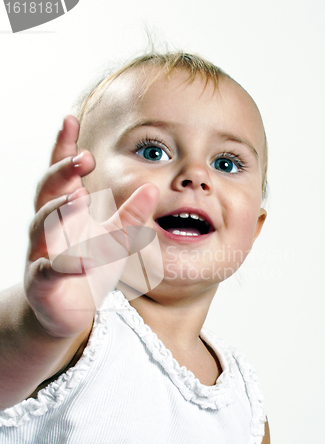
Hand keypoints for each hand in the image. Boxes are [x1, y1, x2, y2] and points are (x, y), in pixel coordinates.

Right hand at [24, 116, 158, 338]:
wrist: (67, 311)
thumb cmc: (87, 268)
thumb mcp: (114, 239)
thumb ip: (131, 216)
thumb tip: (152, 188)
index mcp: (67, 212)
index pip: (62, 174)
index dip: (63, 148)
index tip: (70, 120)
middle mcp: (50, 227)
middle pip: (47, 193)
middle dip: (61, 174)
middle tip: (82, 159)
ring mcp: (42, 253)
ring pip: (43, 226)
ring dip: (59, 211)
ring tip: (77, 198)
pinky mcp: (43, 282)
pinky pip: (50, 271)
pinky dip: (64, 265)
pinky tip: (84, 262)